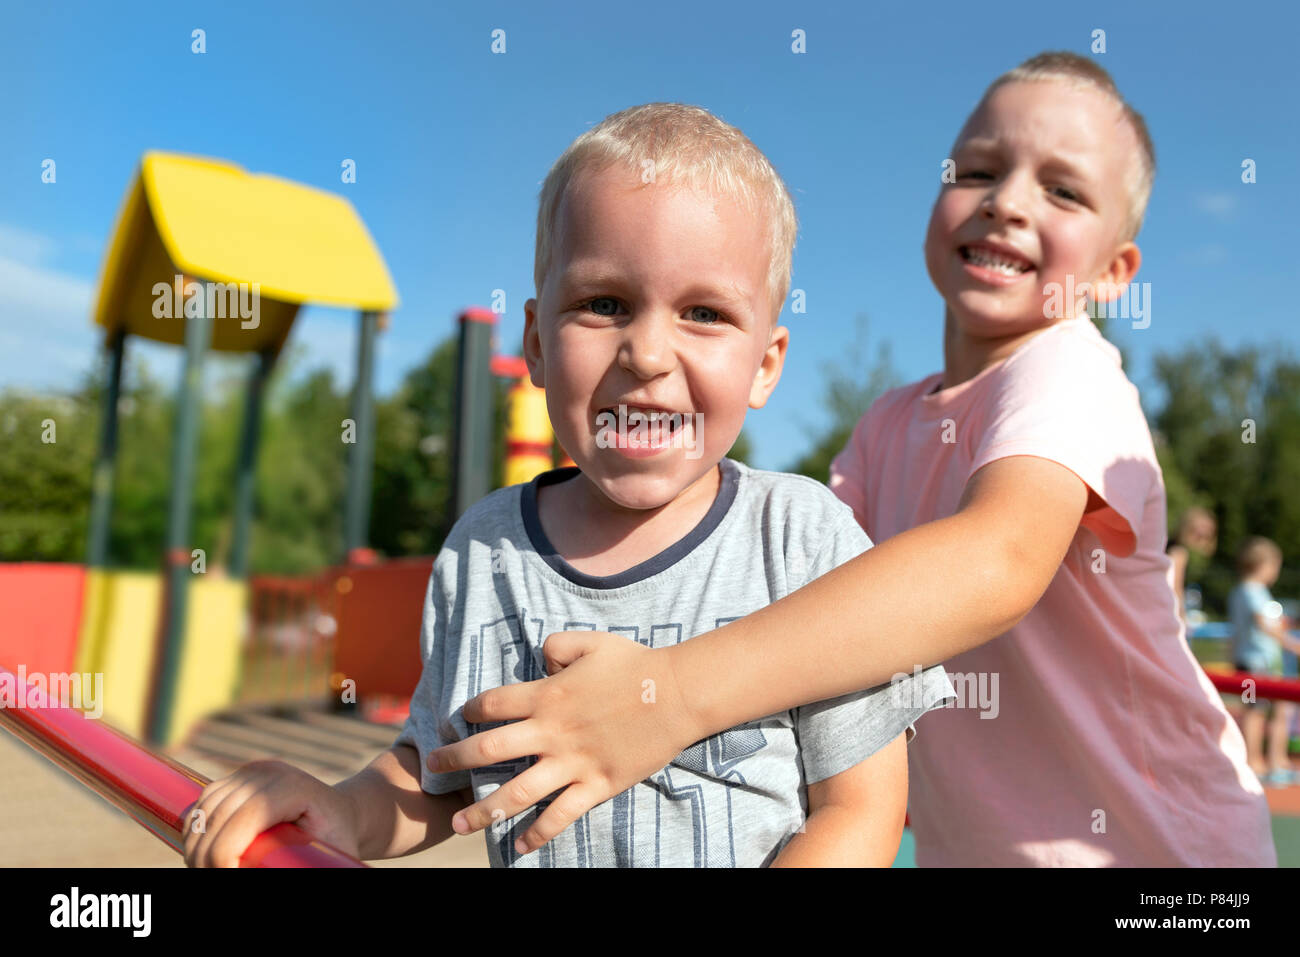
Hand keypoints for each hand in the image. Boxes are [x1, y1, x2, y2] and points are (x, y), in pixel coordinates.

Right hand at [182, 759, 360, 866]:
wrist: (342, 812)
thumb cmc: (340, 839)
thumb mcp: (337, 856)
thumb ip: (317, 865)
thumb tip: (283, 868)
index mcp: (295, 787)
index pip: (246, 818)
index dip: (224, 854)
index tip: (226, 876)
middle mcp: (270, 773)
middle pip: (219, 815)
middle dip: (206, 855)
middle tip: (209, 876)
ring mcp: (252, 772)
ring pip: (206, 808)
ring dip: (196, 843)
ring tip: (204, 868)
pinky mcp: (239, 778)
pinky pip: (205, 802)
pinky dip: (196, 828)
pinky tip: (200, 852)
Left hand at [429, 630, 702, 854]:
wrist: (677, 694)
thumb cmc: (636, 664)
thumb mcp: (591, 641)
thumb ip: (557, 644)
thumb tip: (540, 658)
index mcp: (547, 694)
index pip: (492, 704)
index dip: (469, 710)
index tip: (459, 718)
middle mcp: (551, 731)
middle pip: (489, 749)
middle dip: (455, 760)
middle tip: (432, 769)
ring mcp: (573, 762)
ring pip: (518, 792)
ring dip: (484, 810)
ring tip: (459, 824)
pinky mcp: (597, 785)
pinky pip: (561, 815)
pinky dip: (539, 834)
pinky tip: (520, 847)